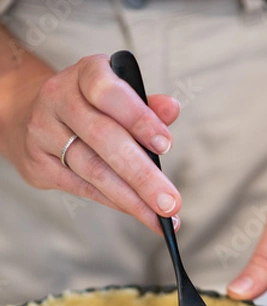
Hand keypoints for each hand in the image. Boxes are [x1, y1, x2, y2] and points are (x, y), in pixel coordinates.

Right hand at [3, 53, 181, 232]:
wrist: (38, 115)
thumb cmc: (93, 106)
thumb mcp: (120, 95)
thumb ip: (147, 106)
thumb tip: (172, 109)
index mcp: (85, 72)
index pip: (107, 91)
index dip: (138, 118)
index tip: (166, 146)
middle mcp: (58, 97)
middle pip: (103, 138)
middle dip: (142, 175)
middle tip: (170, 202)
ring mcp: (43, 131)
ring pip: (93, 170)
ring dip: (131, 198)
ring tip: (160, 217)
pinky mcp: (38, 163)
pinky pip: (83, 188)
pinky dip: (115, 202)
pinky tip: (137, 211)